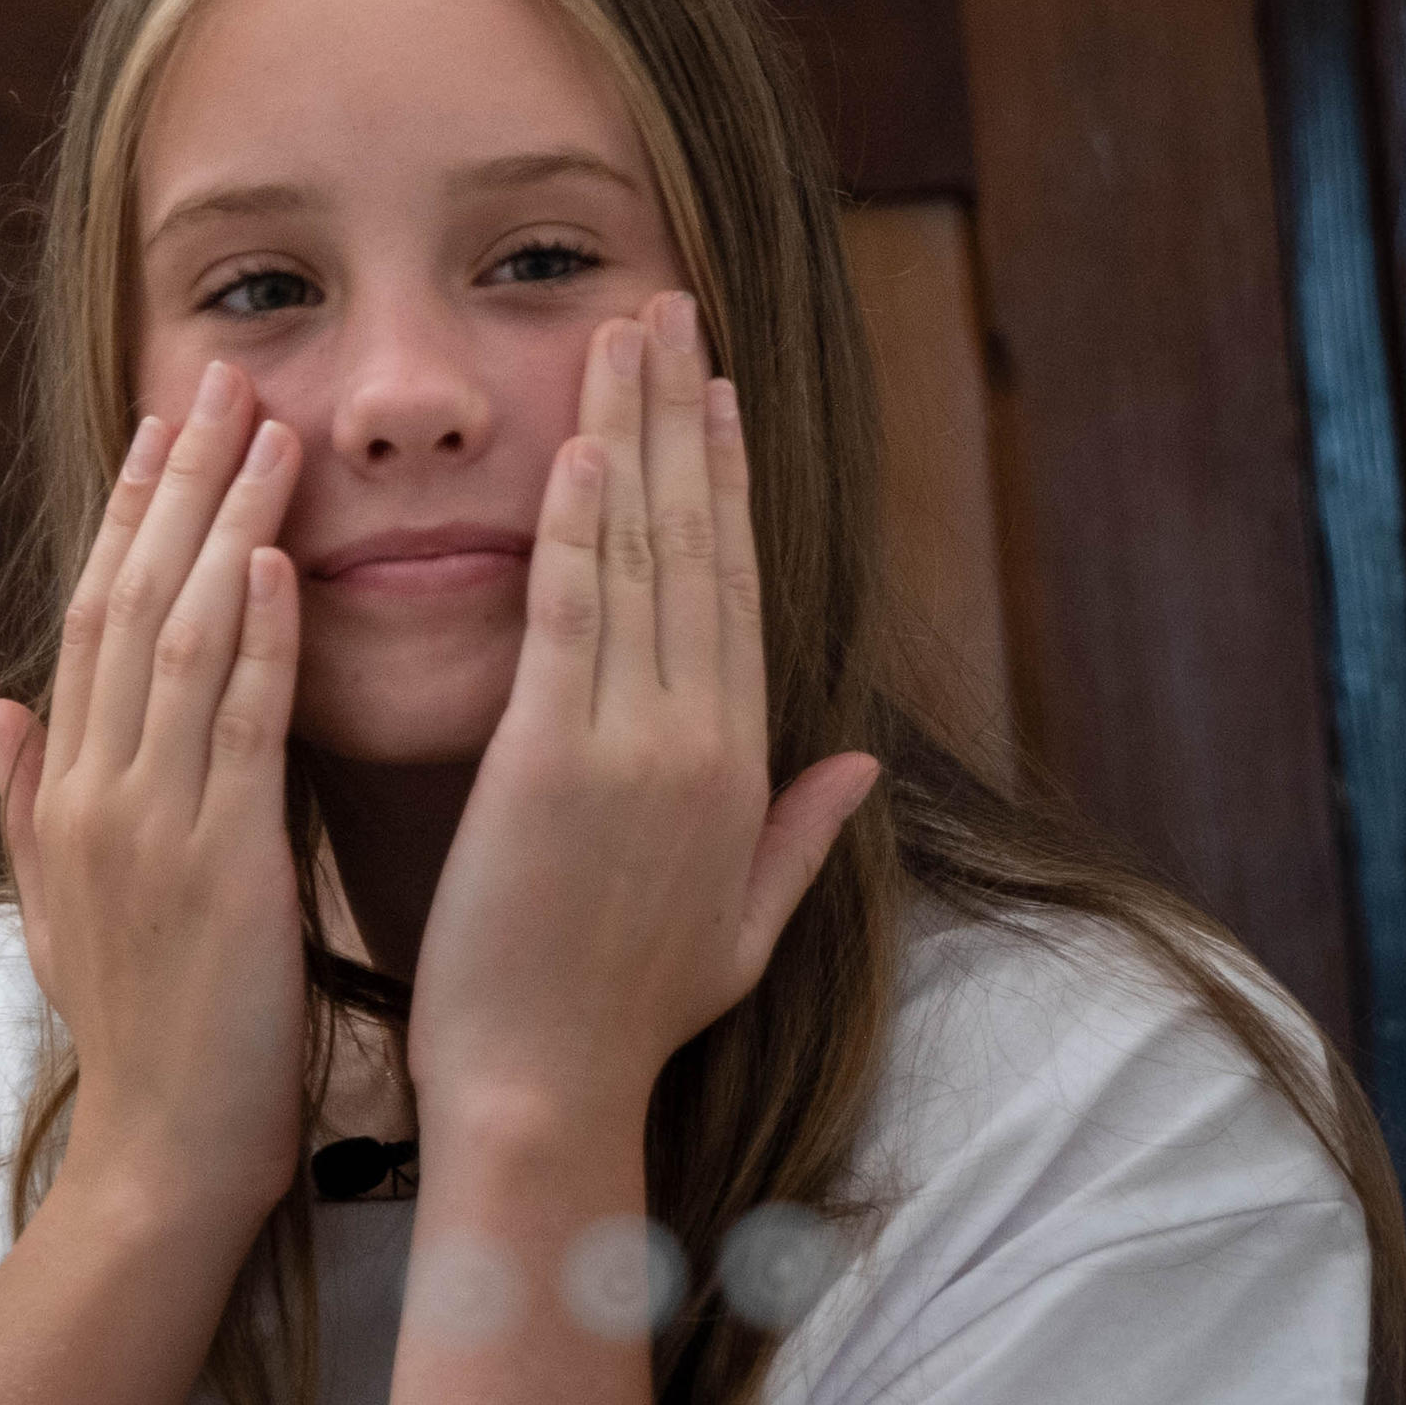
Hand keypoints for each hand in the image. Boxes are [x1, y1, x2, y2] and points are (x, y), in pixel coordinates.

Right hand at [0, 360, 309, 1253]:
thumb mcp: (62, 907)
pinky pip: (237, 730)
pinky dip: (255, 641)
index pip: (96, 615)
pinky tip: (277, 563)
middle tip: (229, 376)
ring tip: (270, 429)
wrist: (166, 1156)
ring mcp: (152, 826)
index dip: (132, 511)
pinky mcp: (220, 866)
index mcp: (70, 795)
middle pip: (131, 600)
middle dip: (182, 481)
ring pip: (181, 641)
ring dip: (228, 525)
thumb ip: (29, 800)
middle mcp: (97, 793)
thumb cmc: (147, 1032)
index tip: (169, 421)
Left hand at [405, 296, 882, 1141]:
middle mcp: (701, 740)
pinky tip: (579, 446)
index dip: (728, 480)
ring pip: (643, 556)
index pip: (738, 588)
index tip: (716, 390)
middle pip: (700, 544)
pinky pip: (572, 617)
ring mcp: (634, 746)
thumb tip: (861, 759)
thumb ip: (800, 834)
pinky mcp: (552, 762)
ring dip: (632, 433)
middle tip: (667, 310)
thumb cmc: (625, 1019)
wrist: (544, 1095)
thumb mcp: (743, 927)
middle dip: (682, 417)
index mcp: (742, 768)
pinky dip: (580, 526)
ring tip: (618, 335)